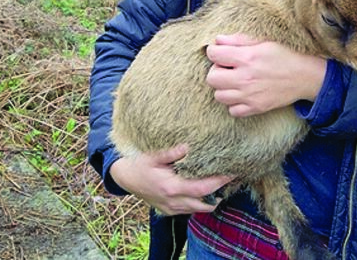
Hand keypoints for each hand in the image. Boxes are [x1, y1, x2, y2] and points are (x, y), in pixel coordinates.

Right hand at [108, 146, 231, 214]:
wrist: (125, 178)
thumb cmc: (139, 165)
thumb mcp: (154, 156)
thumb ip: (172, 153)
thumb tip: (188, 146)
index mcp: (171, 187)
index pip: (202, 188)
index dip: (219, 182)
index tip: (231, 173)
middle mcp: (174, 202)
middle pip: (205, 203)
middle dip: (220, 192)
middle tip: (230, 177)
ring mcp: (172, 208)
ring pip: (199, 208)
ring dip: (211, 199)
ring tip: (219, 182)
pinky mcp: (169, 211)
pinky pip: (190, 209)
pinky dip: (200, 202)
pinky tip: (204, 189)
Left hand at [205, 34, 326, 116]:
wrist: (303, 77)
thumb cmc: (283, 57)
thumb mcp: (262, 42)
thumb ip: (238, 40)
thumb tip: (218, 40)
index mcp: (247, 57)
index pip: (214, 55)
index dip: (214, 52)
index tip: (221, 53)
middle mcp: (245, 78)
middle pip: (211, 78)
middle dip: (216, 71)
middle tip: (228, 68)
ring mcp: (249, 95)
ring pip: (219, 96)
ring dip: (224, 88)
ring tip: (235, 82)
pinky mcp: (255, 108)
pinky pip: (232, 111)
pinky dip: (234, 104)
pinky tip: (242, 95)